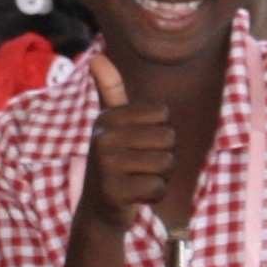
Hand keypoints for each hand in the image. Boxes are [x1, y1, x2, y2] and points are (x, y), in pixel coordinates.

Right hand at [78, 51, 174, 226]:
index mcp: (108, 117)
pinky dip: (154, 195)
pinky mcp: (113, 191)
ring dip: (160, 177)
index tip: (138, 144)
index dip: (160, 132)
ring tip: (138, 180)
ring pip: (166, 163)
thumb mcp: (111, 125)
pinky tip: (136, 196)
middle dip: (164, 157)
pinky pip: (158, 188)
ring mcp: (106, 165)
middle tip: (140, 167)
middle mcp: (103, 137)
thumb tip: (98, 56)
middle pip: (168, 138)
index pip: (164, 114)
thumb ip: (110, 91)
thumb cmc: (114, 161)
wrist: (99, 210)